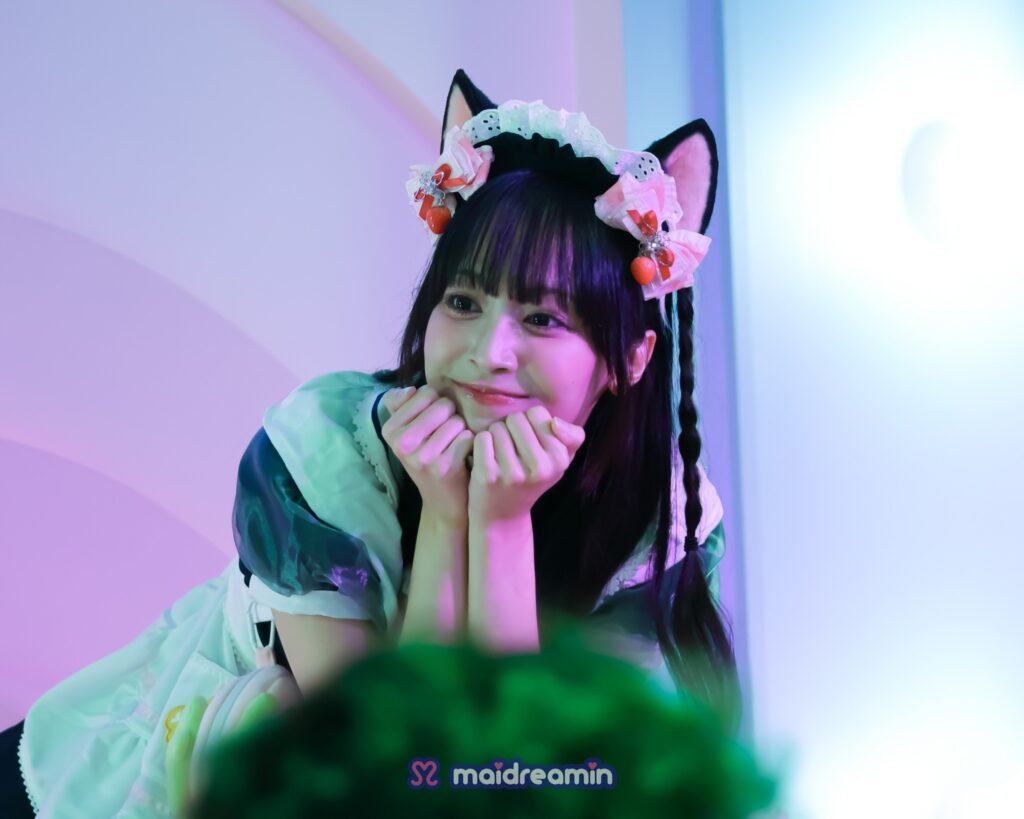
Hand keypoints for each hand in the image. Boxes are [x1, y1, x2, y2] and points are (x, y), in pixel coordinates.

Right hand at [381, 386, 473, 526]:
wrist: (442, 501)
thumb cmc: (428, 458)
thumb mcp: (408, 433)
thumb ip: (401, 405)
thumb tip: (409, 390)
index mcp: (390, 430)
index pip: (425, 392)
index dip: (437, 404)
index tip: (433, 423)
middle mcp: (402, 443)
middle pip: (443, 405)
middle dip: (452, 416)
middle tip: (446, 436)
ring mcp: (422, 456)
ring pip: (457, 421)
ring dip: (462, 431)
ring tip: (453, 447)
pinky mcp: (444, 467)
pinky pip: (467, 437)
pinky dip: (471, 443)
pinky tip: (463, 456)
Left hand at [468, 405, 585, 523]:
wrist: (503, 516)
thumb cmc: (533, 479)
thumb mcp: (561, 460)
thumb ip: (573, 436)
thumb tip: (555, 422)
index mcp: (560, 459)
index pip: (537, 413)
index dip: (530, 423)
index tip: (530, 442)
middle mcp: (539, 468)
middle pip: (516, 418)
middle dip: (511, 428)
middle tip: (513, 450)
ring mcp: (513, 473)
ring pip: (497, 427)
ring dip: (495, 436)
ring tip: (500, 456)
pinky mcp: (488, 476)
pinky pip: (482, 438)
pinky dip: (481, 444)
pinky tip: (486, 458)